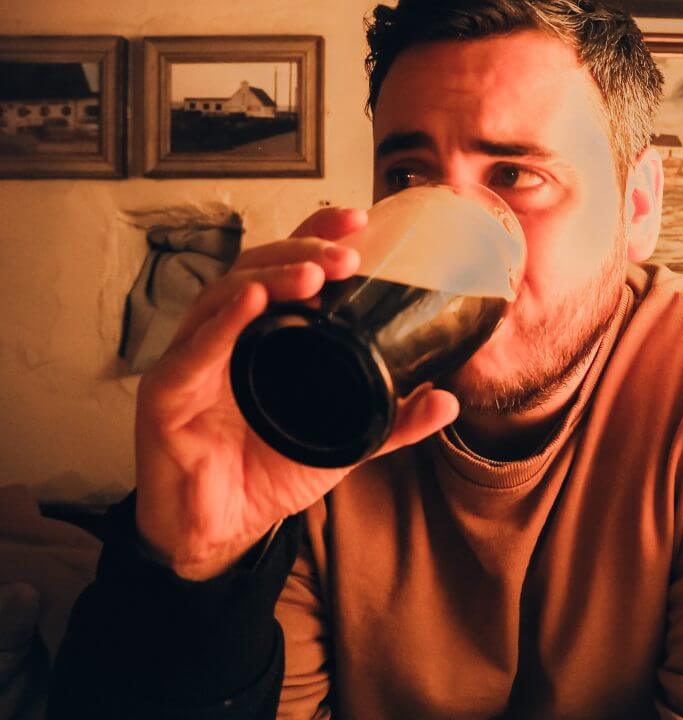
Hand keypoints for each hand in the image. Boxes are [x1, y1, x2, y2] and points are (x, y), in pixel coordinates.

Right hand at [134, 205, 459, 579]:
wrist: (219, 532)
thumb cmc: (267, 473)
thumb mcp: (342, 442)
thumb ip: (392, 422)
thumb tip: (447, 400)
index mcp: (264, 336)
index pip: (288, 268)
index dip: (317, 234)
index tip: (361, 219)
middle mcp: (226, 335)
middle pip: (257, 269)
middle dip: (302, 249)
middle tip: (348, 252)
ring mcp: (193, 360)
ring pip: (224, 296)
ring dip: (270, 276)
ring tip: (314, 271)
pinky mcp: (166, 395)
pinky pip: (192, 352)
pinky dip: (221, 323)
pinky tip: (252, 302)